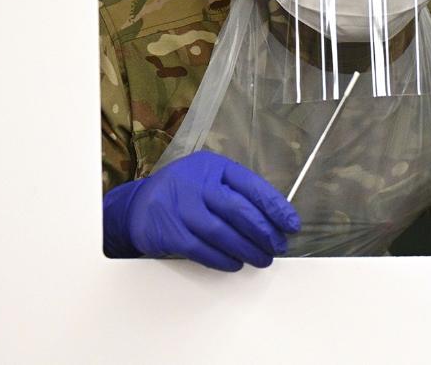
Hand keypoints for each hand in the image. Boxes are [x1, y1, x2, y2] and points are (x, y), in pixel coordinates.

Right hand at [104, 150, 300, 270]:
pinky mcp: (170, 232)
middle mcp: (197, 184)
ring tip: (262, 259)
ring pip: (222, 233)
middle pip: (239, 210)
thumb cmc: (184, 192)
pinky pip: (203, 250)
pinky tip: (235, 263)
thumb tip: (273, 218)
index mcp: (213, 167)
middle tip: (278, 247)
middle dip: (264, 232)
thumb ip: (236, 192)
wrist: (138, 206)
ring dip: (247, 249)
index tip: (291, 225)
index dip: (276, 207)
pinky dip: (223, 260)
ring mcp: (181, 208)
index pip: (251, 186)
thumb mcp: (209, 178)